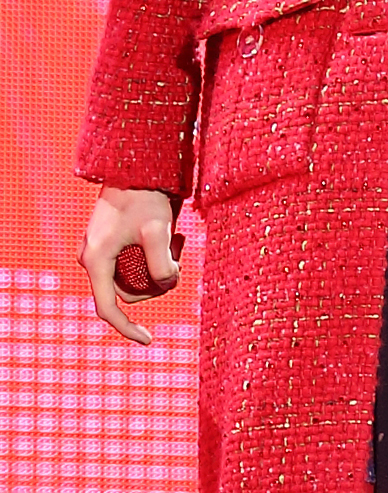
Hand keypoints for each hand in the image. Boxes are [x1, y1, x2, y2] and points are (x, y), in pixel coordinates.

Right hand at [78, 186, 179, 344]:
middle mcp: (93, 256)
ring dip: (157, 267)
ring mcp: (101, 247)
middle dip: (156, 284)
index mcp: (96, 260)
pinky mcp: (112, 237)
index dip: (127, 328)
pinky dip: (153, 254)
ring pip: (132, 274)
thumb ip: (162, 264)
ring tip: (177, 241)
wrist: (137, 162)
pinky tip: (173, 235)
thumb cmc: (145, 195)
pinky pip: (132, 259)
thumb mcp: (157, 230)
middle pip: (127, 290)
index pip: (108, 308)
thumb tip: (167, 284)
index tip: (148, 340)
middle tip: (179, 263)